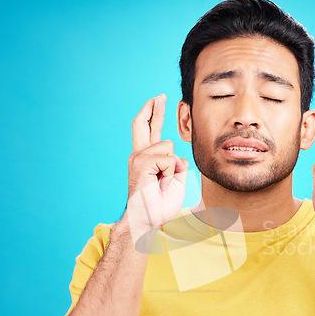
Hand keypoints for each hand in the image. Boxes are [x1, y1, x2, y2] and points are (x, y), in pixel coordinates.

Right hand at [124, 94, 188, 237]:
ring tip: (162, 183)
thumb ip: (177, 164)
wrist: (147, 220)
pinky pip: (168, 159)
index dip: (154, 114)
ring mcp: (137, 158)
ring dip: (172, 168)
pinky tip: (160, 183)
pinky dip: (170, 172)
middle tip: (161, 95)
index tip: (157, 100)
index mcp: (147, 158)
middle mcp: (139, 155)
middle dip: (153, 108)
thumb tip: (176, 155)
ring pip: (168, 147)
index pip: (149, 131)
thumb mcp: (176, 180)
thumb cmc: (160, 205)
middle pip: (143, 124)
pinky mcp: (140, 163)